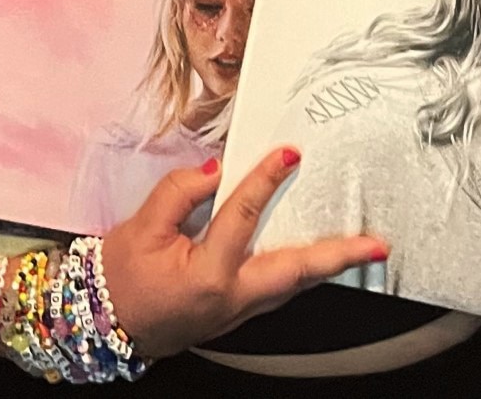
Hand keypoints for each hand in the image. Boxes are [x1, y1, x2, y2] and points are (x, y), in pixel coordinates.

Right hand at [100, 149, 383, 359]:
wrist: (105, 324)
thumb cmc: (121, 279)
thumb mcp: (142, 226)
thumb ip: (181, 193)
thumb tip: (216, 171)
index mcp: (207, 274)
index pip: (244, 216)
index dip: (267, 180)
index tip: (289, 155)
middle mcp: (231, 298)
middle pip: (295, 273)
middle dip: (338, 256)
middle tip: (375, 243)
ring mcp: (236, 311)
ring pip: (290, 286)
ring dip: (325, 266)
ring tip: (358, 249)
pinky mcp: (234, 314)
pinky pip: (275, 291)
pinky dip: (298, 272)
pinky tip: (310, 258)